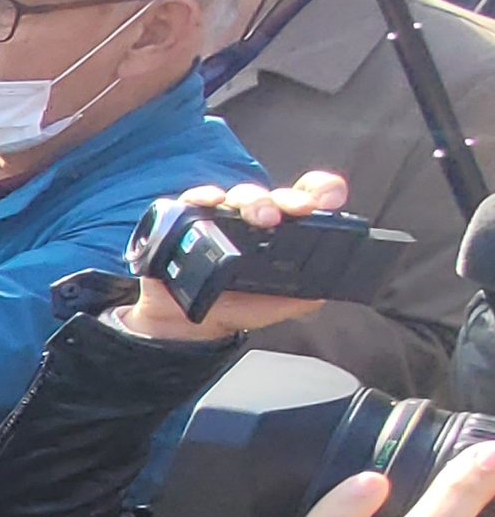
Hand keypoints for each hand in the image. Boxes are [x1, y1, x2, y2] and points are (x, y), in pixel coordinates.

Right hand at [109, 172, 354, 343]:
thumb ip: (306, 296)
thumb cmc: (235, 307)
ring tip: (263, 218)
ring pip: (239, 195)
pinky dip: (204, 196)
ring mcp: (220, 216)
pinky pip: (194, 199)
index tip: (330, 201)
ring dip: (254, 200)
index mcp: (281, 231)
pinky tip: (213, 201)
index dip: (322, 191)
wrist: (187, 324)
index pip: (306, 199)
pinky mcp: (186, 220)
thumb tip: (327, 288)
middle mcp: (252, 218)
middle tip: (300, 211)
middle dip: (290, 199)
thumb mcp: (278, 306)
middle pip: (274, 196)